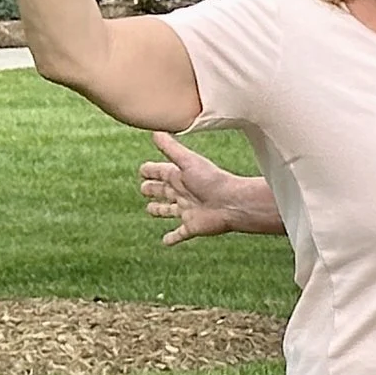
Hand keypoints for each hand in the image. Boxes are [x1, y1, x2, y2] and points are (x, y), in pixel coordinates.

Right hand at [140, 131, 252, 245]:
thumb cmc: (212, 180)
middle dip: (152, 189)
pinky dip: (172, 238)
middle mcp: (183, 193)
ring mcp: (187, 210)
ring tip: (150, 209)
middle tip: (143, 188)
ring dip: (159, 210)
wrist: (233, 203)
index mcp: (180, 176)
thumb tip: (155, 132)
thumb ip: (172, 148)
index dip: (150, 171)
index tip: (142, 170)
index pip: (160, 172)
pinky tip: (165, 242)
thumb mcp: (189, 162)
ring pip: (168, 210)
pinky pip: (179, 234)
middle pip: (162, 190)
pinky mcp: (191, 227)